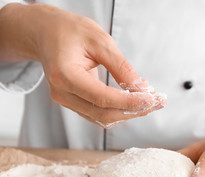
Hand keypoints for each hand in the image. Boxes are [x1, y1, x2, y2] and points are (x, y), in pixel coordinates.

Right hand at [0, 3, 166, 127]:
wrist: (47, 32)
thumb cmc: (70, 31)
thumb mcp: (100, 40)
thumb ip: (120, 66)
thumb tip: (141, 88)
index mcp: (64, 75)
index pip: (102, 98)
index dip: (130, 102)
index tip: (152, 99)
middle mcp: (62, 93)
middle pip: (103, 114)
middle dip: (134, 111)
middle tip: (158, 102)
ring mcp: (65, 100)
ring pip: (102, 118)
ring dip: (128, 113)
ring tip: (151, 102)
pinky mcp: (72, 101)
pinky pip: (97, 113)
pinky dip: (118, 110)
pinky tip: (134, 102)